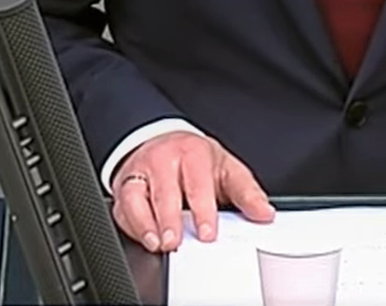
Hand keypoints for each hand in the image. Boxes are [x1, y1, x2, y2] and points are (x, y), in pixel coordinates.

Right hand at [111, 130, 275, 251]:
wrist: (164, 142)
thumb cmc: (196, 160)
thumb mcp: (226, 168)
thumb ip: (246, 192)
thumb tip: (264, 212)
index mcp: (192, 153)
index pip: (197, 183)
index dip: (202, 210)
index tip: (207, 233)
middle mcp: (163, 160)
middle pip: (164, 191)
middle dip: (170, 219)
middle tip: (176, 242)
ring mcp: (140, 172)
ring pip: (137, 197)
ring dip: (145, 223)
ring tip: (158, 243)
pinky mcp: (124, 186)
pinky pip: (122, 206)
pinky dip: (131, 224)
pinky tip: (144, 237)